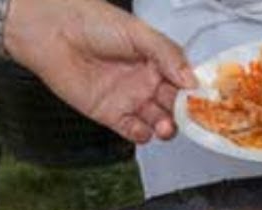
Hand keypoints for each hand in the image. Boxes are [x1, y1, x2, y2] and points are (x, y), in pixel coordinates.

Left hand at [2, 0, 197, 142]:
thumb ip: (168, 55)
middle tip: (190, 118)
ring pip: (157, 121)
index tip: (208, 101)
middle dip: (185, 114)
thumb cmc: (92, 23)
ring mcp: (129, 99)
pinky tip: (145, 129)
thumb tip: (192, 80)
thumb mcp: (139, 33)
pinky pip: (132, 130)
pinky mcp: (110, 114)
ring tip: (166, 126)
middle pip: (174, 105)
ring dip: (166, 127)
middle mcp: (145, 81)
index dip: (196, 92)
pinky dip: (142, 135)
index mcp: (156, 60)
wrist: (52, 33)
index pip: (184, 80)